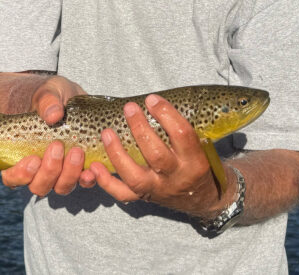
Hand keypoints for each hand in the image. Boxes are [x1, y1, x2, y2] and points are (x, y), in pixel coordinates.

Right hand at [1, 76, 96, 194]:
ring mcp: (61, 172)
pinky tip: (92, 169)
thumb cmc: (53, 97)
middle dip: (49, 171)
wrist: (75, 98)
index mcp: (22, 154)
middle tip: (57, 147)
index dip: (19, 175)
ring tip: (77, 151)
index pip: (11, 177)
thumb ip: (47, 101)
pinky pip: (83, 182)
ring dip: (69, 174)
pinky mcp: (81, 169)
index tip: (32, 159)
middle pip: (39, 186)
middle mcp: (40, 169)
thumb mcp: (48, 92)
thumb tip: (53, 115)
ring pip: (61, 187)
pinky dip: (88, 179)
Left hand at [90, 93, 232, 217]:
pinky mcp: (145, 198)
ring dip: (117, 154)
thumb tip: (158, 100)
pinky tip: (94, 166)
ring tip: (106, 133)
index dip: (166, 115)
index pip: (182, 136)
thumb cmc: (200, 164)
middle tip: (129, 108)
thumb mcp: (203, 146)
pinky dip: (106, 181)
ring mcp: (158, 190)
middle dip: (140, 130)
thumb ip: (182, 128)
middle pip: (156, 155)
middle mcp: (176, 178)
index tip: (152, 99)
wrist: (203, 199)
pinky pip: (123, 194)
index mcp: (195, 162)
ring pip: (135, 176)